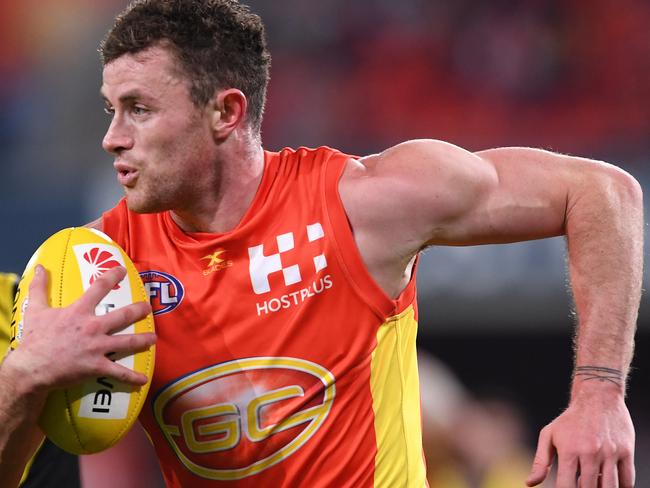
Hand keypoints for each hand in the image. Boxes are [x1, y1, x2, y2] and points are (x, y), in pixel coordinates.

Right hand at [7, 264, 154, 392]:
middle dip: (139, 310)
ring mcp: (97, 347)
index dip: (113, 276)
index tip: (122, 270)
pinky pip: (119, 372)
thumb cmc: (34, 339)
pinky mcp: (97, 366)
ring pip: (128, 342)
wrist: (31, 368)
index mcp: (79, 311)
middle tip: (148, 308)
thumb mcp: (35, 310)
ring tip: (154, 338)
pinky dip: (132, 377)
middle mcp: (93, 327)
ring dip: (143, 340)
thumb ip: (39, 288)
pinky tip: (144, 379)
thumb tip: (40, 268)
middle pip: (123, 316)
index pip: (99, 288)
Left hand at [526, 391, 634, 487]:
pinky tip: (609, 481)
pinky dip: (620, 487)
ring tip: (593, 482)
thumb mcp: (549, 435)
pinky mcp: (626, 451)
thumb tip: (530, 483)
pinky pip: (627, 481)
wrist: (597, 396)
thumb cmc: (570, 420)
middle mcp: (590, 452)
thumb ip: (540, 461)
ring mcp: (610, 452)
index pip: (566, 486)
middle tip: (579, 483)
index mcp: (568, 450)